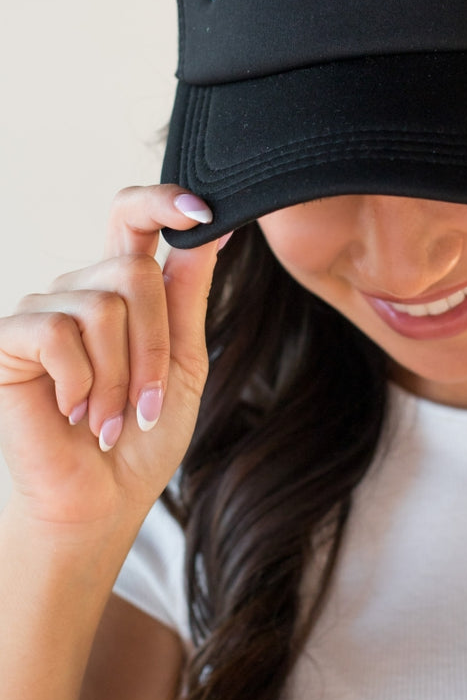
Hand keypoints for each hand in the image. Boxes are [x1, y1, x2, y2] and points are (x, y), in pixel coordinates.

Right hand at [0, 187, 223, 540]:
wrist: (99, 499)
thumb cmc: (140, 438)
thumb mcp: (181, 361)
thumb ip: (188, 294)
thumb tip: (213, 229)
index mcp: (121, 291)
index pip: (132, 219)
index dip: (163, 201)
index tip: (202, 209)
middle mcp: (78, 291)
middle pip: (135, 272)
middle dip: (153, 346)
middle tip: (146, 404)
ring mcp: (40, 311)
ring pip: (103, 307)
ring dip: (119, 377)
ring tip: (107, 418)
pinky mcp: (8, 340)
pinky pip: (58, 333)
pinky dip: (80, 382)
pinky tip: (72, 412)